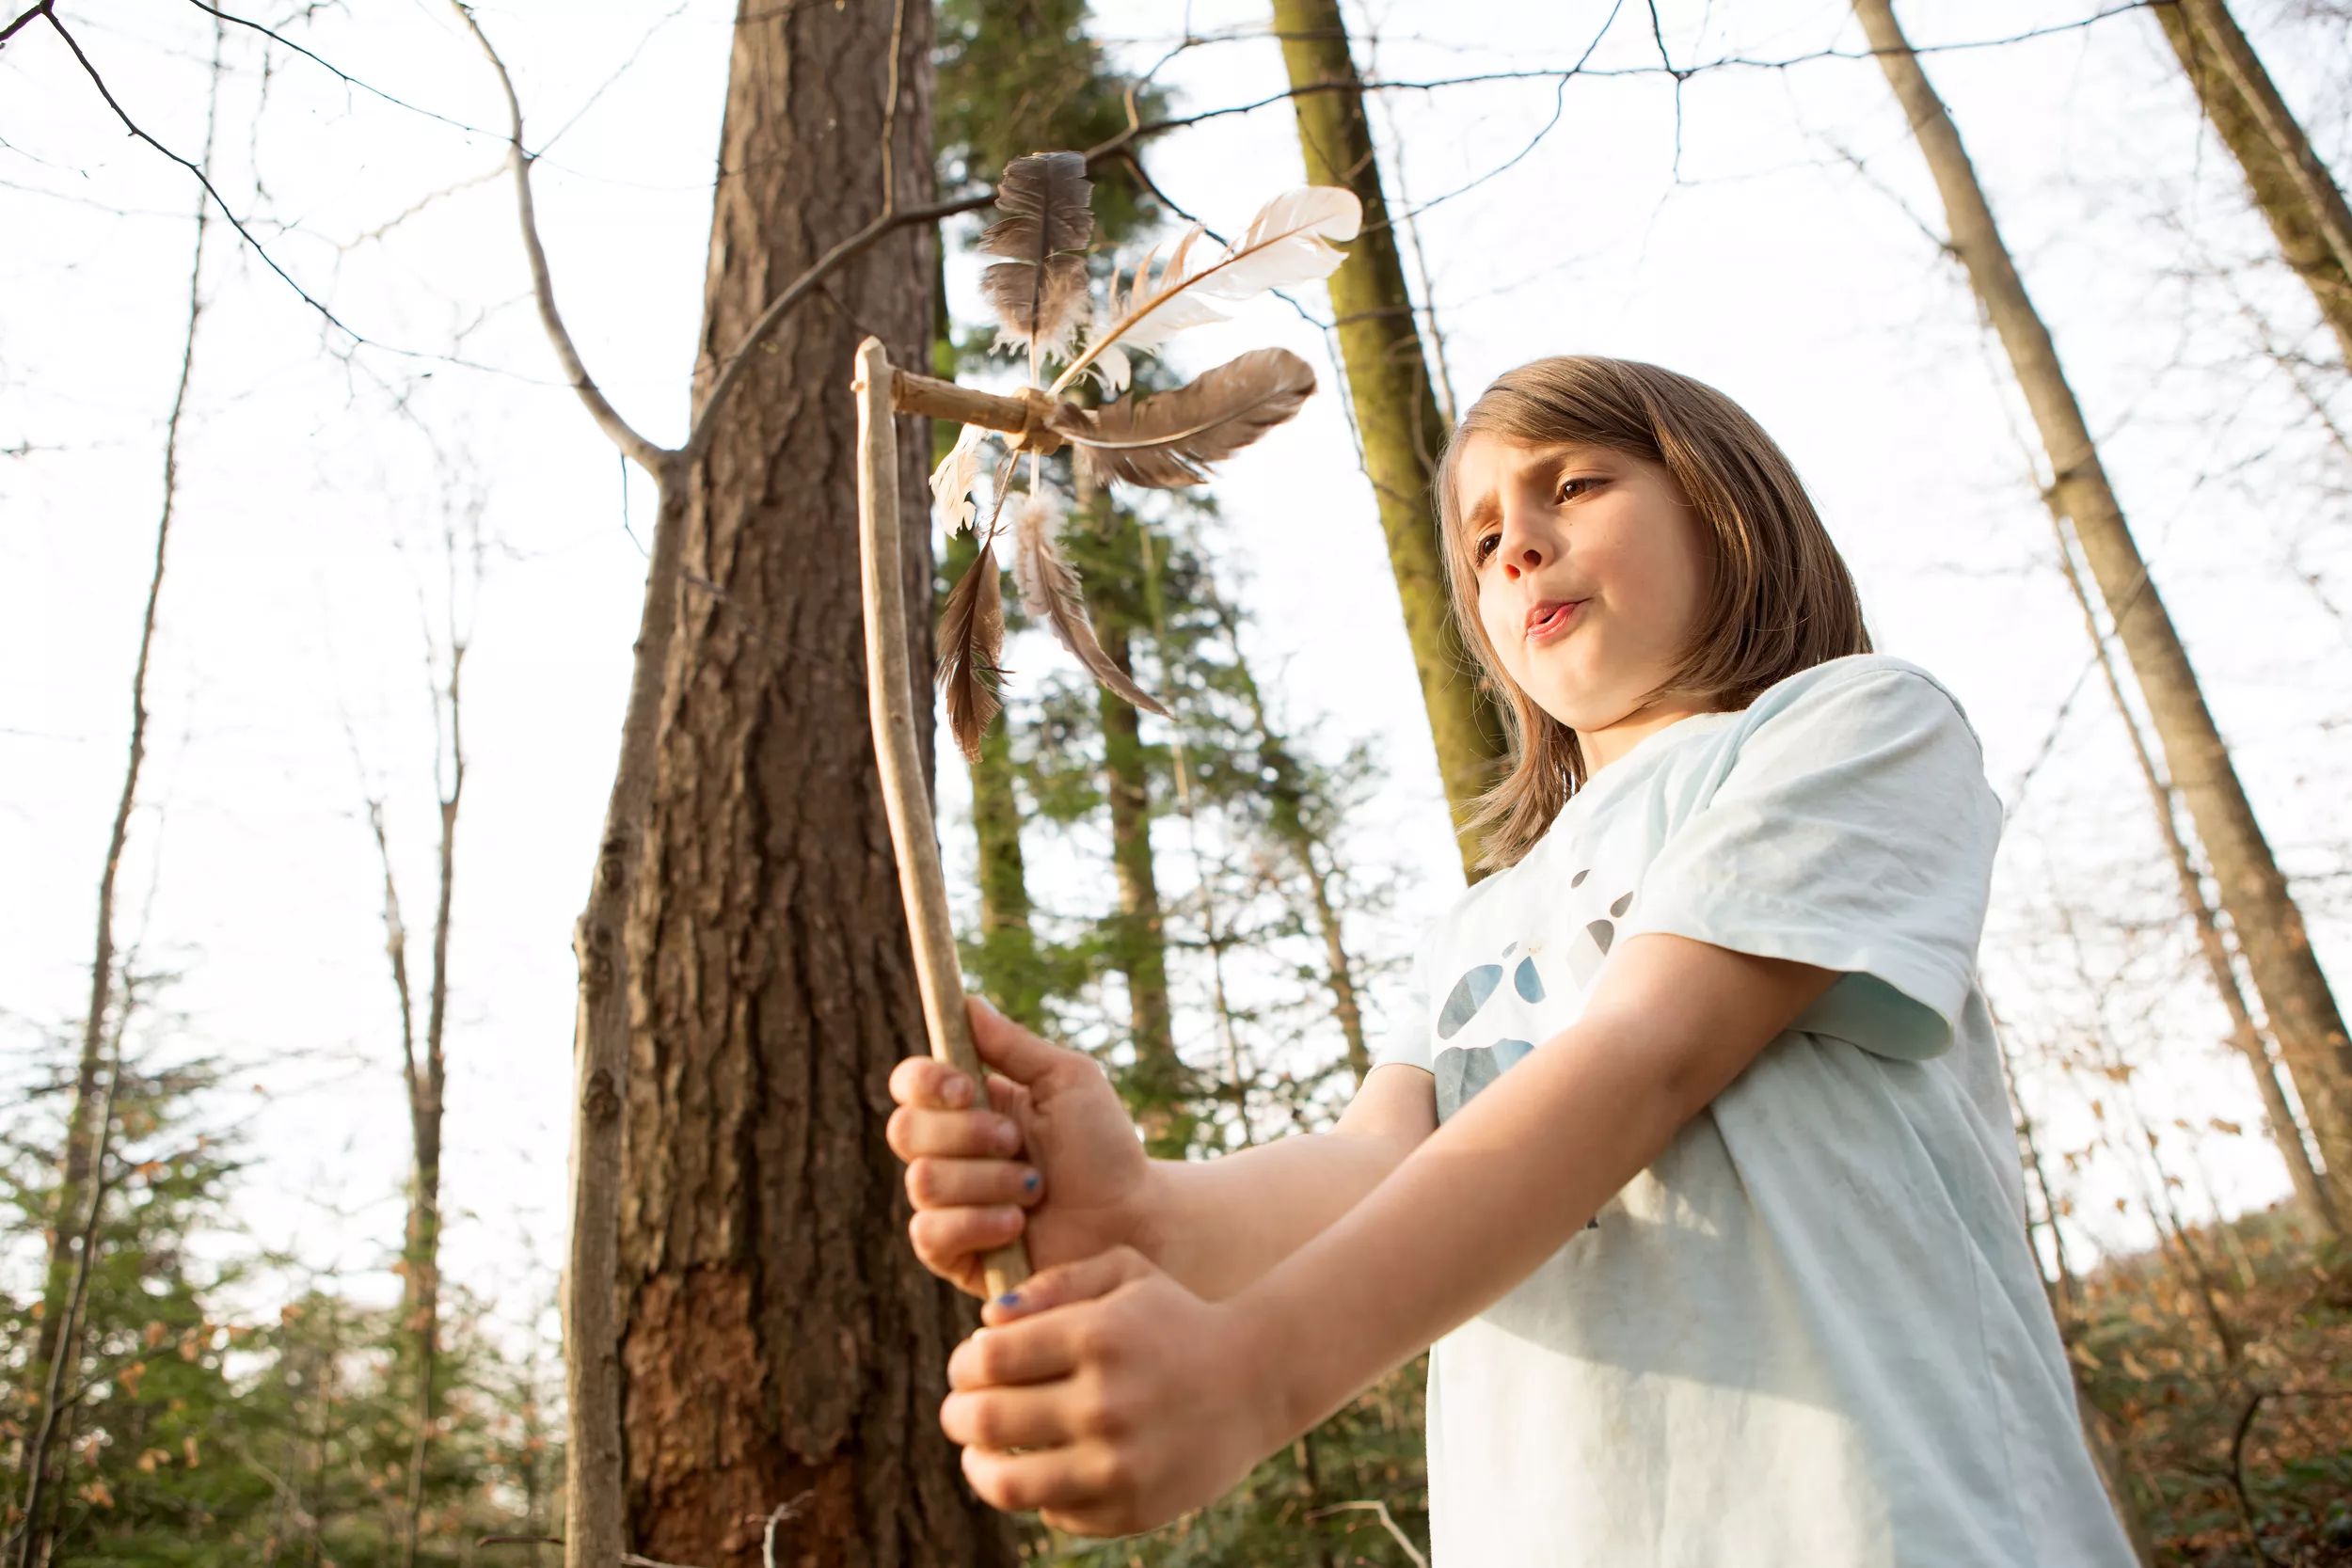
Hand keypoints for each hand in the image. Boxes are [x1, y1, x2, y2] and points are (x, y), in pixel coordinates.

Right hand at [888, 998, 1154, 1298]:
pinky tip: (1017, 1225)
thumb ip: (1014, 1045)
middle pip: (904, 1131)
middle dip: (965, 1135)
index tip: (965, 1087)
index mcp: (969, 1108)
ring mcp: (948, 1206)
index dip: (925, 1082)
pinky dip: (978, 1224)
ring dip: (988, 1182)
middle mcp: (950, 1153)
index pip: (910, 1084)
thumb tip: (966, 1002)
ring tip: (1035, 1190)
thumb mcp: (1068, 1081)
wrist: (1133, 1221)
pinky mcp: (953, 1255)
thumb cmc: (1106, 1149)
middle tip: (1016, 1144)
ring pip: (923, 1182)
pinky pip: (930, 1234)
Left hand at [941, 1247, 1284, 1536]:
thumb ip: (1054, 1282)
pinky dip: (1038, 1493)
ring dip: (978, 1466)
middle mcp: (1106, 1402)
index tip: (970, 1367)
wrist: (1257, 1380)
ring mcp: (1118, 1463)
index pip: (986, 1359)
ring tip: (979, 1455)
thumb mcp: (1126, 1273)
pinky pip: (1052, 1511)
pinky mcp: (1130, 1508)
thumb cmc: (1176, 1319)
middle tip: (962, 1410)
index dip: (963, 1364)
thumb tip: (987, 1322)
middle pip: (982, 1418)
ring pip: (1005, 1481)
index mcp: (1098, 1336)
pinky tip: (1046, 1469)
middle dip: (958, 1413)